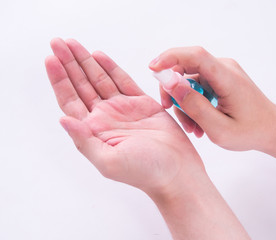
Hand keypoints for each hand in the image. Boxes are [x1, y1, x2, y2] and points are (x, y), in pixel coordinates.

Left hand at [45, 39, 204, 194]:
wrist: (176, 171)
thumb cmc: (144, 172)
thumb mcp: (108, 162)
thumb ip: (84, 140)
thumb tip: (63, 119)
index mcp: (94, 131)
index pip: (70, 100)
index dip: (59, 79)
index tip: (50, 59)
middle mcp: (106, 117)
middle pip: (82, 85)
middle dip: (69, 63)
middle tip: (58, 42)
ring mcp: (123, 108)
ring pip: (100, 79)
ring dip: (86, 61)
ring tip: (73, 44)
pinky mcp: (142, 103)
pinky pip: (123, 81)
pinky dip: (111, 67)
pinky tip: (99, 56)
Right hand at [149, 47, 275, 151]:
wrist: (272, 129)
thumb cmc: (250, 131)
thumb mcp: (219, 127)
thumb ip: (194, 105)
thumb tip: (170, 82)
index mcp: (227, 77)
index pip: (194, 55)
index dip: (170, 58)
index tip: (152, 69)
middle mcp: (224, 68)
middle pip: (186, 67)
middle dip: (173, 90)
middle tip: (169, 111)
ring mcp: (222, 73)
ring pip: (189, 81)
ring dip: (185, 103)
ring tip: (193, 128)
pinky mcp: (219, 80)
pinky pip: (197, 87)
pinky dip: (193, 103)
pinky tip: (199, 122)